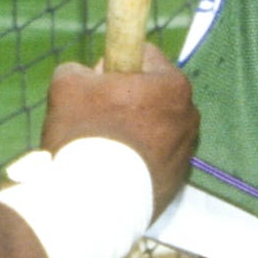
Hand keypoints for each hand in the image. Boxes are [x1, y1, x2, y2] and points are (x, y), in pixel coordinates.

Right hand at [41, 45, 197, 211]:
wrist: (93, 202)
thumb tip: (85, 76)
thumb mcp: (68, 83)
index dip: (115, 66)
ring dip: (133, 131)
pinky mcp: (177, 182)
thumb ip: (79, 69)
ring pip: (155, 127)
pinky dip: (137, 160)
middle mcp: (189, 115)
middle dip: (127, 101)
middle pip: (152, 94)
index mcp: (172, 84)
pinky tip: (112, 171)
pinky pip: (155, 158)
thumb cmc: (84, 134)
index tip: (97, 86)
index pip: (144, 55)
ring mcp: (186, 152)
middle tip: (95, 119)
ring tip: (103, 150)